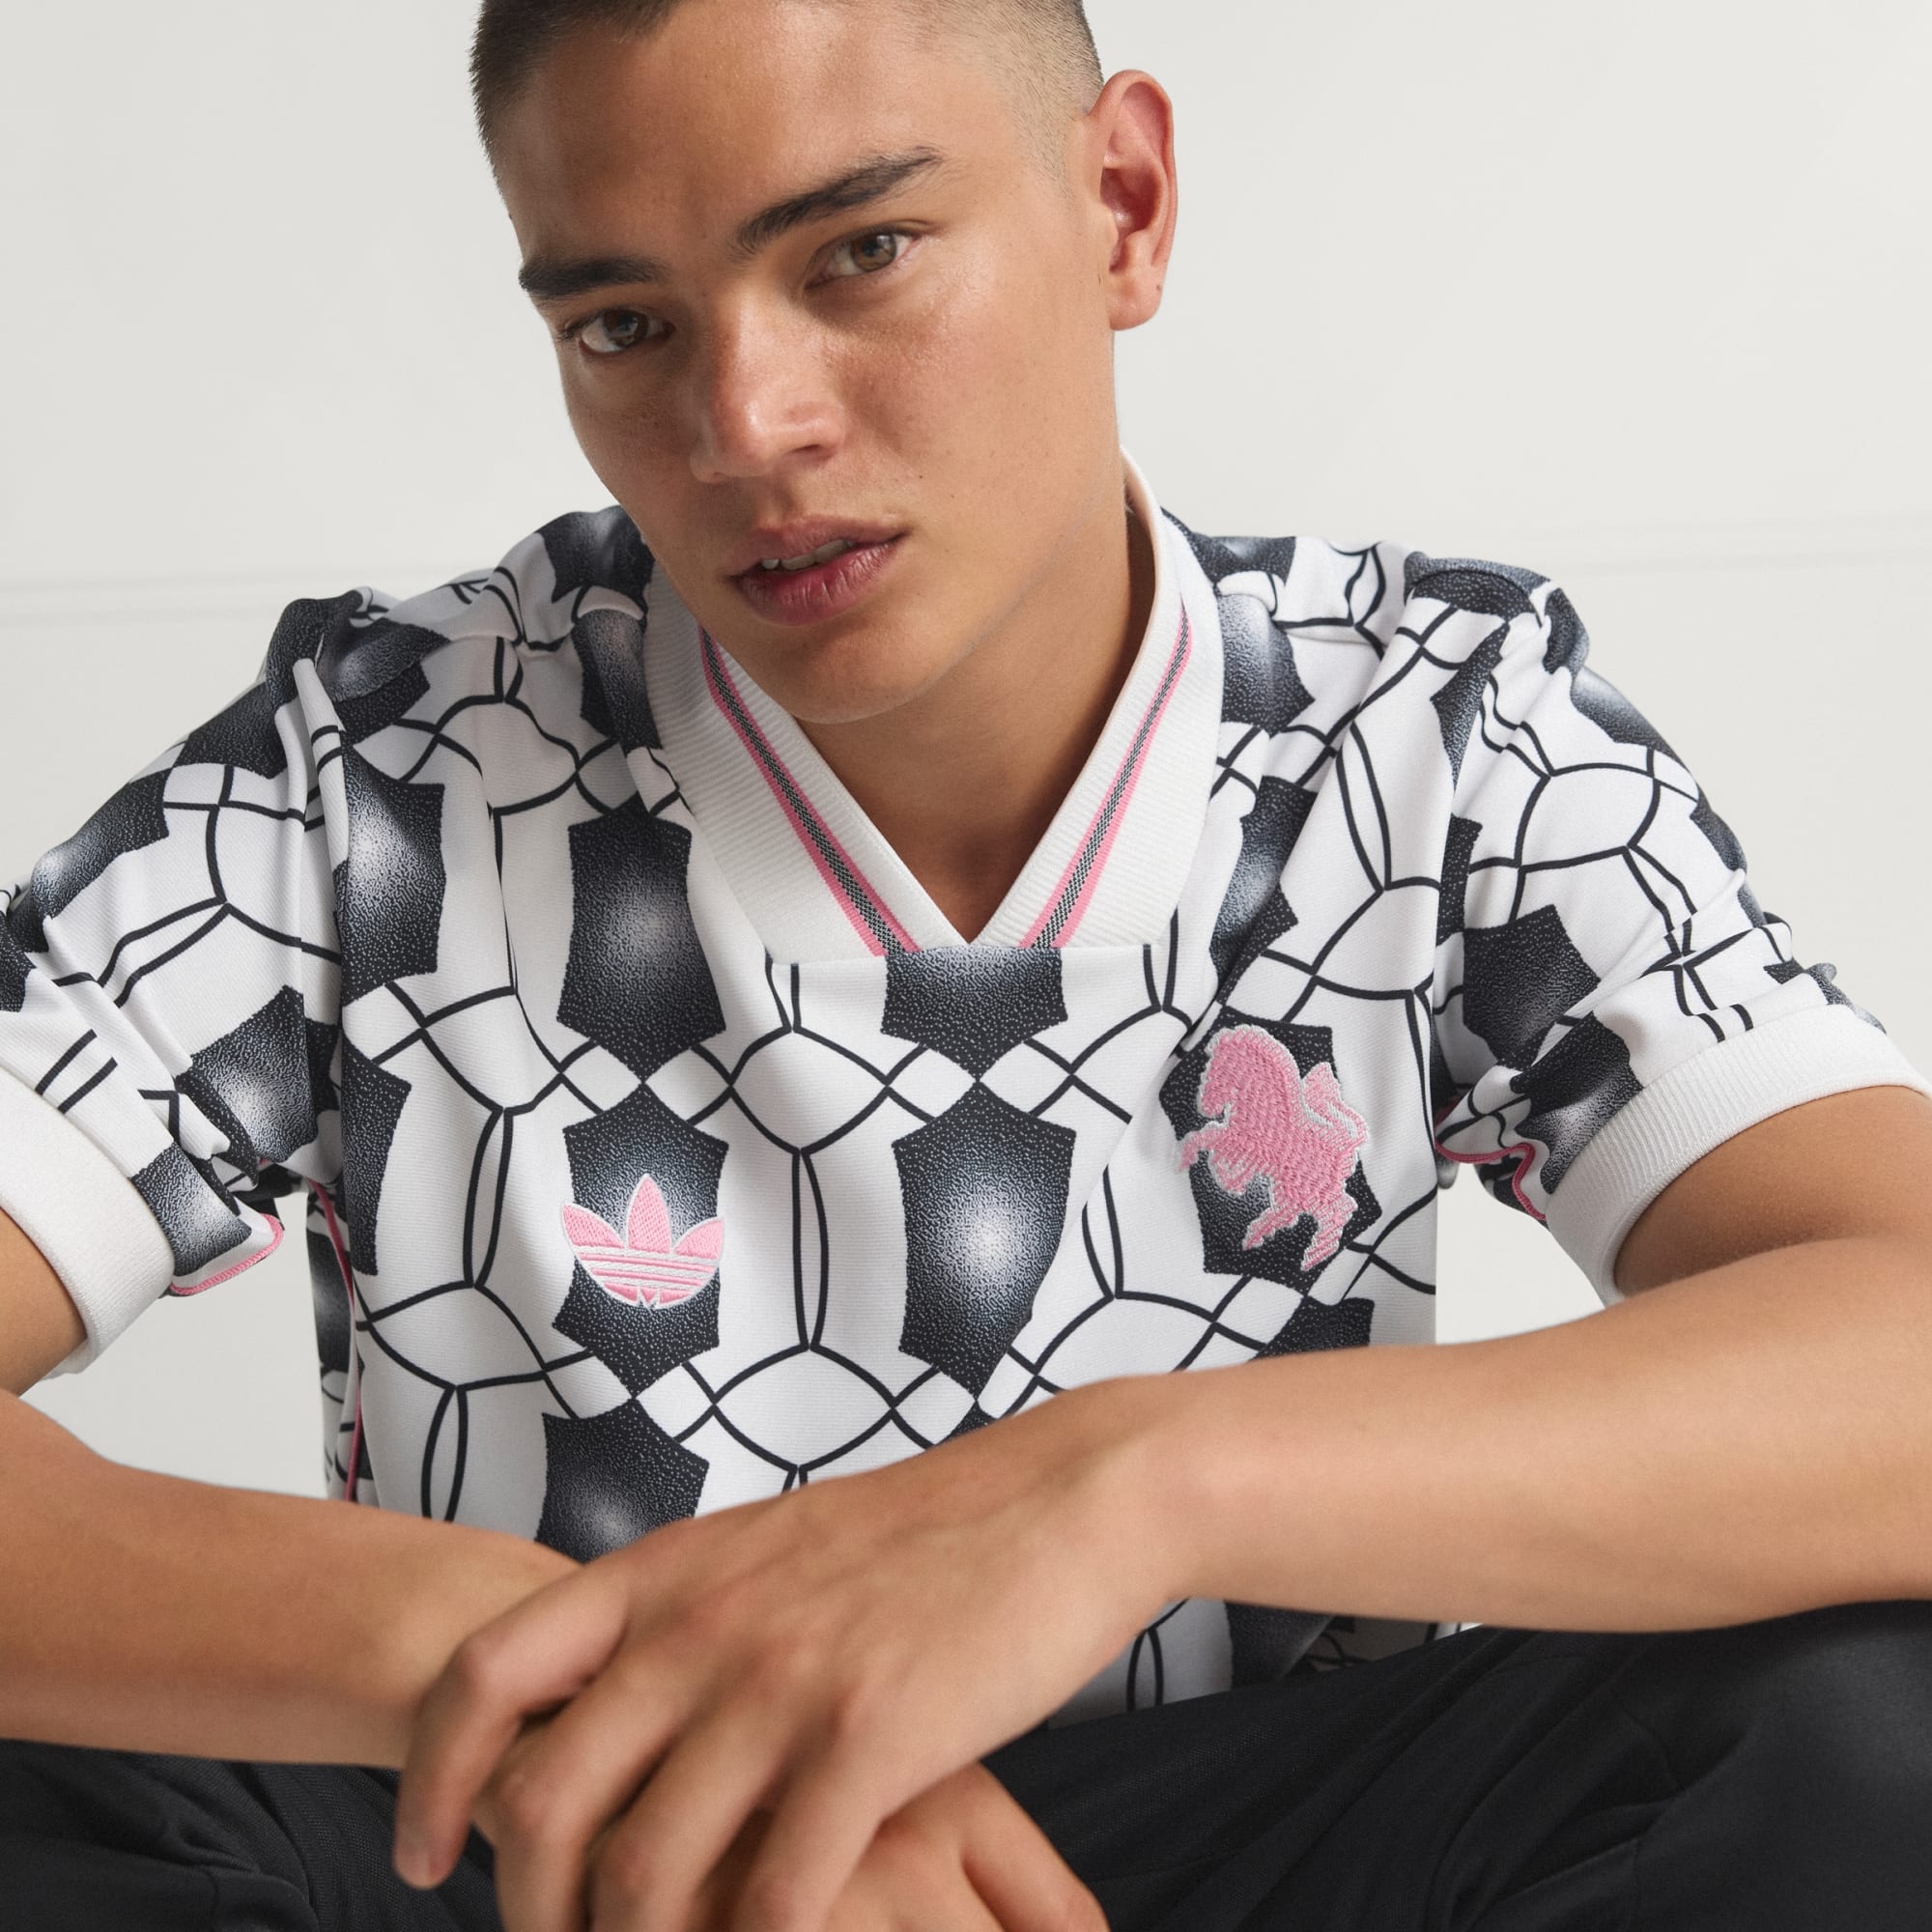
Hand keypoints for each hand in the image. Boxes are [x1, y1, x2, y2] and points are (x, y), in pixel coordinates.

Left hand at [392, 1378, 1163, 1930]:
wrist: (1056, 1499)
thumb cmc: (914, 1535)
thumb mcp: (763, 1548)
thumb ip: (677, 1615)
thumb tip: (601, 1705)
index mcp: (663, 1573)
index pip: (481, 1676)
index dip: (431, 1780)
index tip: (431, 1856)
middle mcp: (700, 1628)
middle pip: (546, 1806)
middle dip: (526, 1911)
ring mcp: (780, 1685)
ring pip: (644, 1877)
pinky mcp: (870, 1742)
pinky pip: (776, 1897)